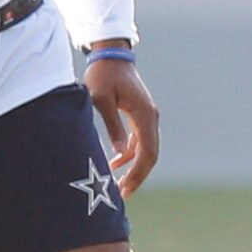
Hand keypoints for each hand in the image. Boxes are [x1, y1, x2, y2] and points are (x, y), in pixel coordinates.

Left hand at [84, 49, 159, 193]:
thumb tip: (120, 154)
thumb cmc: (103, 76)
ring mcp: (147, 117)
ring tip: (119, 185)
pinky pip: (141, 141)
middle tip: (123, 194)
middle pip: (151, 154)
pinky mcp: (140, 116)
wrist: (111, 56)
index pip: (147, 152)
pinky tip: (115, 164)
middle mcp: (151, 117)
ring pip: (147, 149)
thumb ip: (112, 126)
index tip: (125, 188)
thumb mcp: (101, 100)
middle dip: (138, 176)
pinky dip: (131, 155)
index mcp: (145, 115)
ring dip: (135, 167)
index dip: (137, 173)